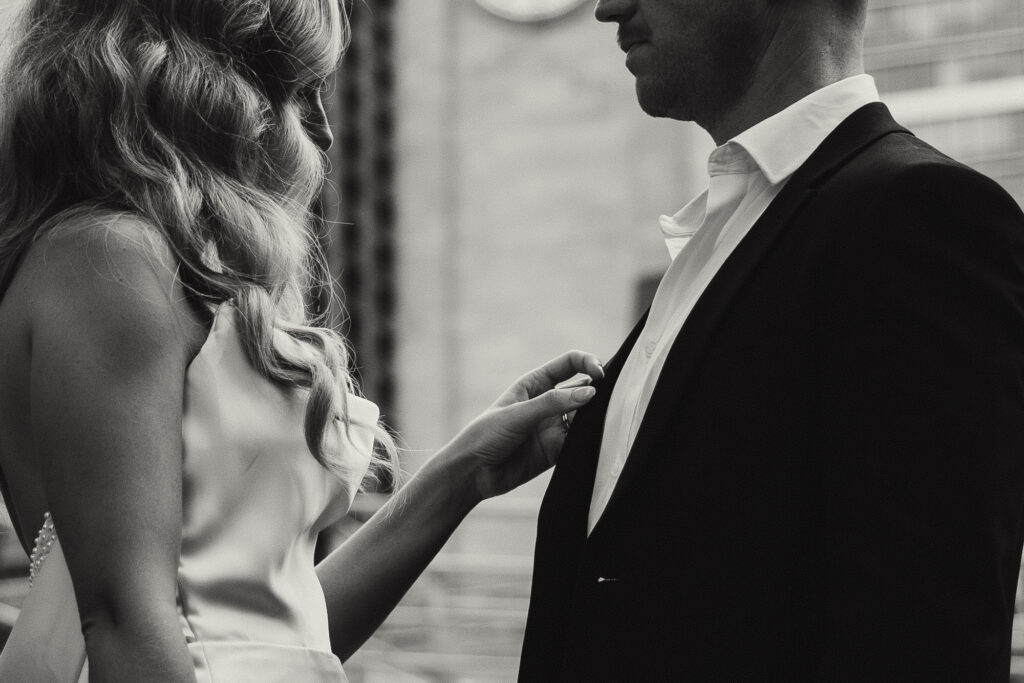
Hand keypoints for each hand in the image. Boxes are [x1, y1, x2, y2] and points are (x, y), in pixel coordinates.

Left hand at [444, 351, 604, 500]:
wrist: (473, 473)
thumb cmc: (486, 436)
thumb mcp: (518, 415)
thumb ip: (553, 404)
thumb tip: (590, 394)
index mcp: (534, 384)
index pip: (569, 364)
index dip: (587, 363)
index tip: (601, 374)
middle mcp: (547, 403)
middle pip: (582, 389)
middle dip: (599, 389)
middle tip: (614, 396)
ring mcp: (553, 426)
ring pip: (584, 416)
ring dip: (597, 415)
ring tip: (608, 418)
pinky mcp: (557, 449)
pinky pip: (580, 440)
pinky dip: (590, 438)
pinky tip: (597, 438)